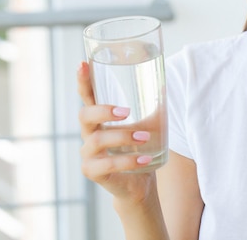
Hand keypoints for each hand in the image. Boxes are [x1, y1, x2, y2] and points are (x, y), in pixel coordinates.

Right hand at [77, 61, 156, 203]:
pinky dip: (128, 161)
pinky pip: (107, 165)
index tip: (83, 64)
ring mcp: (88, 154)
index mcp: (99, 118)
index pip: (87, 96)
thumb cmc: (140, 148)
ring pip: (96, 140)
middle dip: (103, 111)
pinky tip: (145, 159)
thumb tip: (164, 84)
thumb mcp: (148, 124)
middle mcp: (89, 133)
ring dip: (123, 137)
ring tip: (145, 138)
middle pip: (84, 115)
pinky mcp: (93, 172)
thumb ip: (152, 106)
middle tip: (126, 112)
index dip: (83, 81)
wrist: (140, 182)